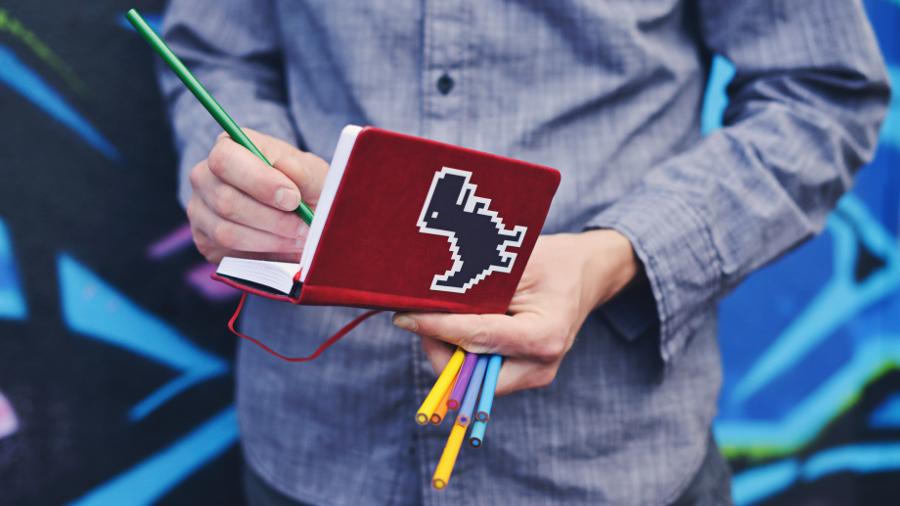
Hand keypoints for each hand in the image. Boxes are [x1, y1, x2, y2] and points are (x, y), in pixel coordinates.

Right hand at [186, 129, 328, 262]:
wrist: (296, 213)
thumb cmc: (302, 186)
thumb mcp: (313, 175)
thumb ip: (304, 172)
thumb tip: (285, 166)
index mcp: (229, 147)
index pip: (226, 159)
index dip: (259, 181)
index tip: (293, 198)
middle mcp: (204, 176)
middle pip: (225, 200)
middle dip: (272, 218)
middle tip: (303, 226)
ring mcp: (199, 210)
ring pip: (226, 232)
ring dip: (269, 240)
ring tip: (298, 238)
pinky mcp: (204, 241)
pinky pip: (228, 253)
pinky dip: (261, 255)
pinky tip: (283, 248)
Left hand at [393, 230, 638, 394]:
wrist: (585, 273)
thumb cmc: (551, 261)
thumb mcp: (513, 262)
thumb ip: (474, 286)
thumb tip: (423, 300)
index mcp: (544, 336)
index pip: (477, 339)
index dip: (436, 329)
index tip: (403, 318)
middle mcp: (540, 366)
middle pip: (470, 375)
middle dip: (439, 347)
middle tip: (420, 316)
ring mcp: (533, 376)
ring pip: (470, 378)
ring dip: (448, 351)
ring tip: (440, 316)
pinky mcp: (524, 376)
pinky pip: (480, 373)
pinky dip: (462, 352)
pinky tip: (459, 325)